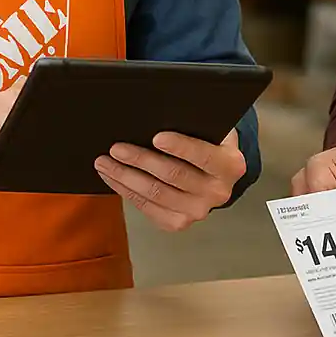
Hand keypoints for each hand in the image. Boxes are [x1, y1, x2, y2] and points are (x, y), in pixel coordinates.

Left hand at [94, 129, 246, 231]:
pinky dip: (126, 191)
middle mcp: (217, 192)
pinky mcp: (178, 223)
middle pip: (173, 175)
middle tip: (116, 148)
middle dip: (141, 160)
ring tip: (105, 162)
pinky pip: (147, 207)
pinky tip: (113, 178)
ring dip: (125, 177)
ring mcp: (197, 211)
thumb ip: (196, 123)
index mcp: (230, 165)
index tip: (156, 137)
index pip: (204, 155)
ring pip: (155, 194)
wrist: (216, 175)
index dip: (180, 146)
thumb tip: (162, 113)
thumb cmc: (210, 144)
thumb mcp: (213, 129)